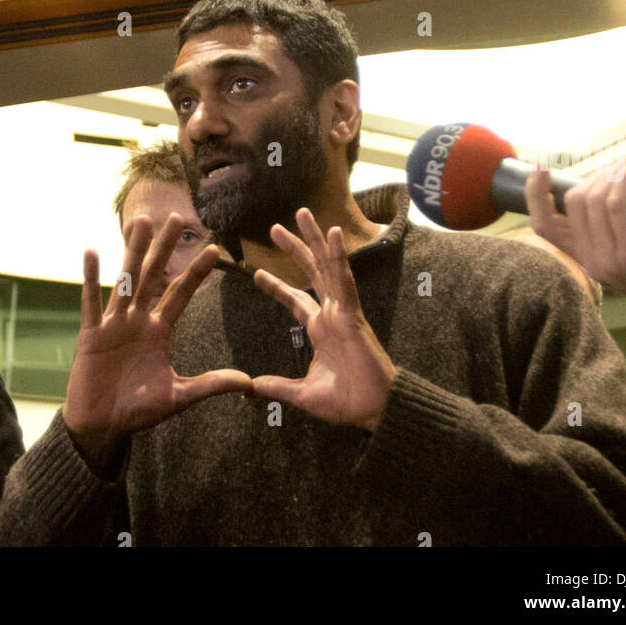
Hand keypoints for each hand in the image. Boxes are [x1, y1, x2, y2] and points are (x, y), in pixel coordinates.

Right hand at [62, 213, 251, 467]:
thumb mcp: (179, 396)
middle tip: (176, 217)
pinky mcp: (91, 334)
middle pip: (154, 276)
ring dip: (133, 251)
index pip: (181, 294)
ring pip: (126, 280)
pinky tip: (92, 252)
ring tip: (141, 222)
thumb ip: (211, 384)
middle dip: (165, 248)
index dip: (196, 272)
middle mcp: (138, 320)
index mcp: (158, 331)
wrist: (102, 427)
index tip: (214, 249)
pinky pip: (91, 302)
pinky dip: (91, 278)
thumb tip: (249, 383)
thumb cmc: (138, 411)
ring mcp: (114, 324)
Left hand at [250, 208, 396, 432]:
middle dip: (294, 248)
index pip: (295, 300)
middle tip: (275, 227)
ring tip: (302, 213)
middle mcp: (329, 314)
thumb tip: (252, 385)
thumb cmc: (346, 402)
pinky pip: (344, 280)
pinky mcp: (352, 313)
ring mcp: (342, 310)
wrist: (373, 411)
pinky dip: (339, 256)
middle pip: (310, 271)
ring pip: (327, 265)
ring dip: (315, 238)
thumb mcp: (303, 395)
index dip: (277, 286)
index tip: (256, 273)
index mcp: (319, 329)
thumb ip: (279, 386)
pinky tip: (333, 234)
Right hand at [525, 150, 625, 333]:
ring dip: (617, 168)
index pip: (544, 227)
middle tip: (622, 162)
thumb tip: (599, 180)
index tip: (540, 167)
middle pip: (573, 201)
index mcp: (586, 260)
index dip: (535, 194)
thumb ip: (609, 224)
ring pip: (596, 197)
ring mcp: (612, 260)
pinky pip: (620, 200)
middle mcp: (593, 263)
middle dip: (596, 171)